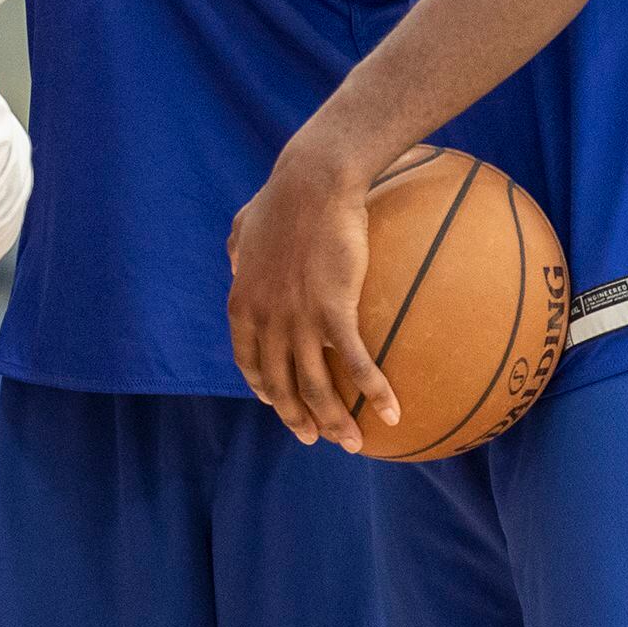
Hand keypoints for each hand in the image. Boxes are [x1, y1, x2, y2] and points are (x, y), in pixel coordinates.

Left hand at [226, 138, 397, 452]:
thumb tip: (236, 258)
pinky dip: (373, 392)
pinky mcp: (332, 312)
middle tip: (314, 438)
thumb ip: (238, 248)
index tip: (274, 403)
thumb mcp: (244, 224)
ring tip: (352, 443)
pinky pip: (354, 364)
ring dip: (333, 422)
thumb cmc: (282, 197)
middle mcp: (266, 319)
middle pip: (280, 385)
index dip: (262, 387)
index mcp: (243, 302)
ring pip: (314, 387)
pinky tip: (391, 413)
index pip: (248, 360)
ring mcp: (297, 319)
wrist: (311, 183)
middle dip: (297, 419)